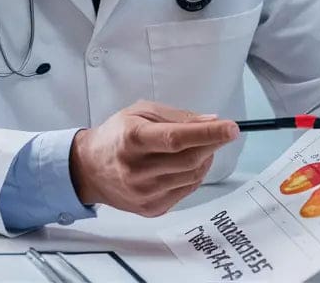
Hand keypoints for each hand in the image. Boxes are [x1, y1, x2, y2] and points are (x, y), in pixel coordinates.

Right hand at [69, 100, 237, 216]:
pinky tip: (185, 165)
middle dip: (212, 144)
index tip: (231, 128)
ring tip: (198, 147)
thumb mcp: (140, 112)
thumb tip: (211, 121)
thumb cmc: (115, 136)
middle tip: (221, 133)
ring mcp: (144, 193)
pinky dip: (194, 175)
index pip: (176, 138)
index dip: (207, 133)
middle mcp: (137, 169)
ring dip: (204, 159)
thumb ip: (177, 116)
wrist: (88, 169)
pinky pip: (186, 190)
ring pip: (192, 176)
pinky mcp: (151, 208)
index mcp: (132, 139)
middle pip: (189, 159)